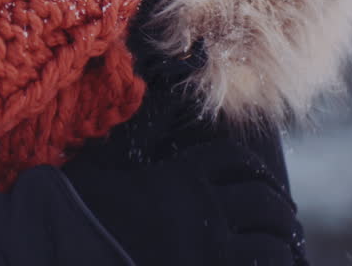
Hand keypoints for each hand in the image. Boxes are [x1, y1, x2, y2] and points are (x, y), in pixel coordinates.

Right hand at [62, 136, 305, 265]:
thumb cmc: (77, 210)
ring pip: (269, 241)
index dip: (251, 166)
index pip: (231, 159)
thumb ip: (130, 141)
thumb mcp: (101, 166)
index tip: (258, 176)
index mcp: (179, 177)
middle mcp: (202, 210)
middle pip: (260, 199)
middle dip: (278, 206)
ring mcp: (209, 249)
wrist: (66, 245)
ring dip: (281, 242)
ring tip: (284, 248)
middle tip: (285, 216)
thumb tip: (151, 102)